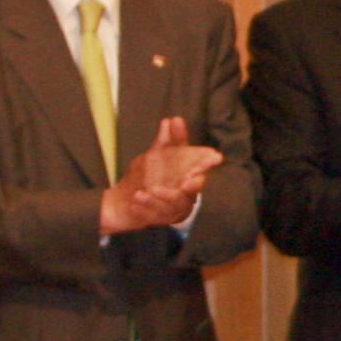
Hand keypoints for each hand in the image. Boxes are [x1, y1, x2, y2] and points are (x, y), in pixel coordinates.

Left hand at [98, 116, 219, 234]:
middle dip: (188, 188)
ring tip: (138, 194)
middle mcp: (185, 195)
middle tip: (183, 183)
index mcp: (188, 177)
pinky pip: (155, 218)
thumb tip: (172, 120)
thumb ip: (167, 141)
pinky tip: (134, 206)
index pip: (200, 171)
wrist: (126, 200)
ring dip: (156, 201)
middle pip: (191, 194)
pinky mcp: (160, 220)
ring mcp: (174, 209)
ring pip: (172, 207)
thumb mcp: (157, 156)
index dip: (207, 164)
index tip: (214, 158)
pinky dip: (145, 212)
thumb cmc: (150, 176)